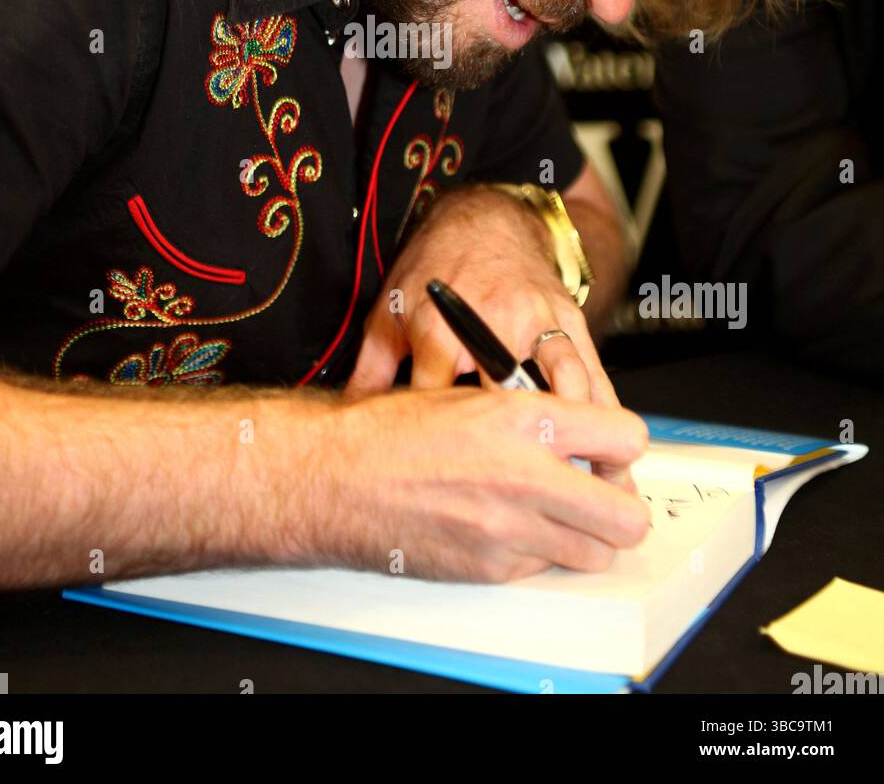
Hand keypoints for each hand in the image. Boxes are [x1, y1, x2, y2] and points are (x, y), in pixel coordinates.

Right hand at [315, 386, 649, 580]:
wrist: (335, 478)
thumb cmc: (392, 431)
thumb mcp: (472, 396)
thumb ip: (533, 414)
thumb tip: (582, 434)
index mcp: (525, 417)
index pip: (626, 438)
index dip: (623, 448)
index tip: (610, 452)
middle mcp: (526, 474)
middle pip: (626, 514)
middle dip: (621, 506)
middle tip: (600, 495)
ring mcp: (510, 528)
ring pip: (594, 552)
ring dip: (584, 535)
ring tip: (554, 513)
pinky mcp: (490, 567)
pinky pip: (543, 567)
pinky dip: (536, 551)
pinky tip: (505, 526)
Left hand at [346, 184, 634, 488]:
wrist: (483, 221)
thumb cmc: (434, 271)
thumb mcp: (389, 315)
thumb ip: (370, 374)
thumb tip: (348, 428)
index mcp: (441, 328)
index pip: (439, 404)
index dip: (443, 453)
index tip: (451, 492)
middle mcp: (493, 326)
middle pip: (510, 405)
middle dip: (520, 458)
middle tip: (530, 506)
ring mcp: (537, 323)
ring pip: (565, 390)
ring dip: (581, 443)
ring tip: (591, 492)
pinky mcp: (571, 321)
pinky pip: (595, 372)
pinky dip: (605, 415)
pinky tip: (615, 453)